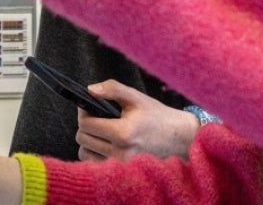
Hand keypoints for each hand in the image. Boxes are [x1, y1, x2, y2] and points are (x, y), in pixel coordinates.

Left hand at [75, 79, 200, 160]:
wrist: (180, 139)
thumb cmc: (157, 116)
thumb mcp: (136, 97)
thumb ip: (112, 89)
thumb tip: (89, 90)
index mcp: (123, 133)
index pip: (86, 125)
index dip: (84, 112)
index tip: (90, 107)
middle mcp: (121, 153)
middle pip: (82, 139)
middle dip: (86, 126)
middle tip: (97, 118)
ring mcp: (122, 166)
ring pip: (85, 153)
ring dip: (89, 140)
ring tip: (103, 131)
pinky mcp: (122, 173)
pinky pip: (94, 163)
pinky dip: (95, 153)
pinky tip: (106, 143)